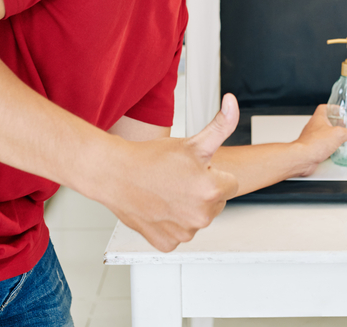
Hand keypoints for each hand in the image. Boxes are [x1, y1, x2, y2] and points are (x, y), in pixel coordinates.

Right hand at [97, 94, 240, 251]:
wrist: (114, 173)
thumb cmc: (151, 158)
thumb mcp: (192, 141)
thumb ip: (221, 125)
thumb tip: (232, 103)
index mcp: (213, 190)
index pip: (231, 184)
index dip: (212, 173)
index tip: (194, 169)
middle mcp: (201, 216)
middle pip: (216, 203)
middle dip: (203, 191)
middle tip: (179, 178)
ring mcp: (184, 233)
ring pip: (197, 218)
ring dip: (188, 207)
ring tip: (167, 190)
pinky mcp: (167, 243)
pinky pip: (179, 233)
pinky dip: (171, 223)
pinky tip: (159, 207)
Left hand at [292, 104, 346, 175]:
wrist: (302, 158)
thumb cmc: (313, 143)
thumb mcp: (339, 135)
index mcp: (318, 119)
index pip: (324, 108)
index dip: (333, 108)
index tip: (341, 111)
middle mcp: (314, 127)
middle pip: (325, 121)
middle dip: (335, 122)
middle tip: (344, 125)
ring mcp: (312, 138)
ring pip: (323, 134)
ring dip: (332, 135)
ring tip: (341, 138)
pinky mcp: (312, 149)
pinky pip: (322, 146)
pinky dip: (329, 147)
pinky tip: (335, 151)